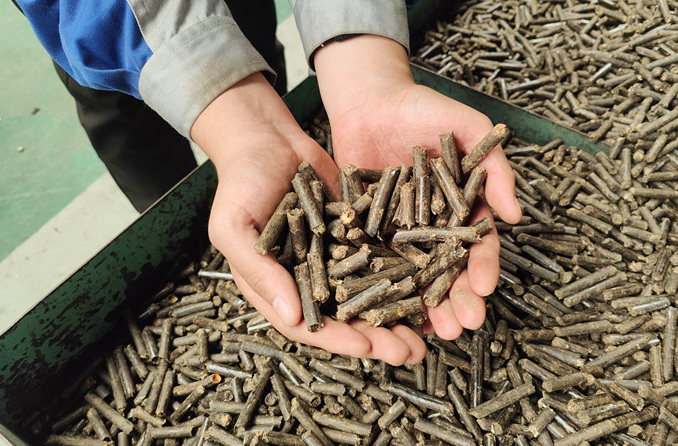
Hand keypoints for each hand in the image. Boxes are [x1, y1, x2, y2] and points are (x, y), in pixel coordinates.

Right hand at [191, 73, 425, 364]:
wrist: (267, 138)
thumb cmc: (240, 181)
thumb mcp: (234, 226)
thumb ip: (260, 271)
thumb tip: (292, 317)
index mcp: (275, 287)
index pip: (308, 325)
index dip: (338, 339)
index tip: (367, 346)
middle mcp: (308, 279)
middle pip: (345, 319)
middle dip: (377, 338)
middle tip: (409, 353)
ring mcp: (334, 258)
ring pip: (369, 295)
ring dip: (395, 315)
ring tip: (426, 331)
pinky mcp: (355, 235)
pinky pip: (381, 260)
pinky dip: (402, 275)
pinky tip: (427, 285)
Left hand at [315, 36, 522, 339]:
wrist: (369, 99)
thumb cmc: (423, 108)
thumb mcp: (467, 128)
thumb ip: (494, 168)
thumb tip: (516, 216)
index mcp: (461, 209)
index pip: (478, 245)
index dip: (483, 268)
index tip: (484, 288)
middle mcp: (432, 228)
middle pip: (448, 271)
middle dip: (457, 300)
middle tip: (461, 325)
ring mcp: (398, 233)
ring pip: (413, 277)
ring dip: (424, 307)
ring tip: (432, 331)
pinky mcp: (365, 232)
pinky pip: (372, 264)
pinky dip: (379, 291)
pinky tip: (384, 314)